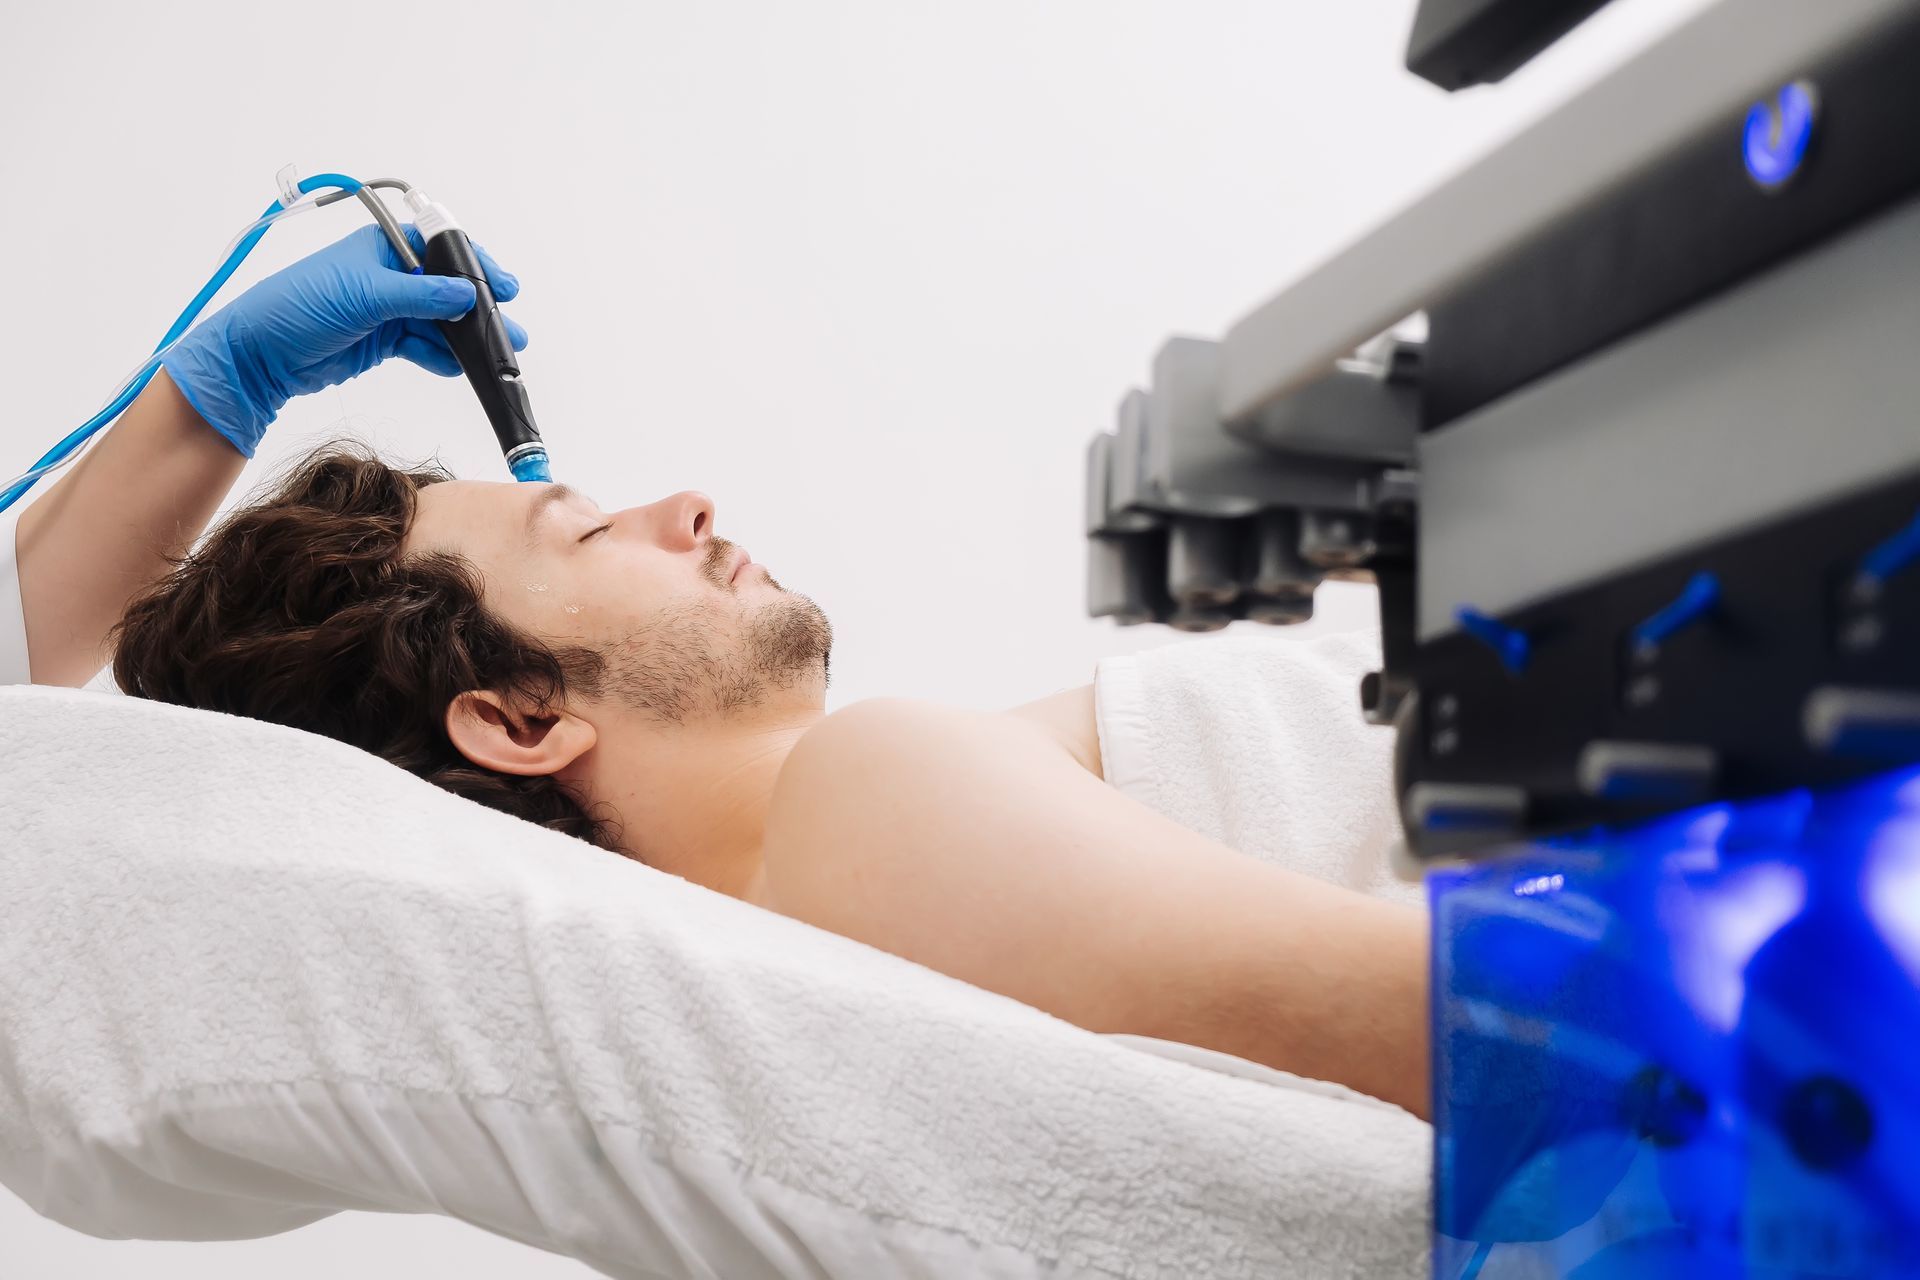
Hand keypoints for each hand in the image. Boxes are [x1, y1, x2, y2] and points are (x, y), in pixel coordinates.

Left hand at [161, 223, 527, 456]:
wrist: (262, 353)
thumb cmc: (300, 305)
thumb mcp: (367, 295)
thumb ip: (422, 295)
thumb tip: (467, 294)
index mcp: (383, 248)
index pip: (442, 250)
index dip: (475, 267)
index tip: (505, 287)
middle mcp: (388, 275)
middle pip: (445, 290)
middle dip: (479, 310)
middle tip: (510, 330)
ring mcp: (385, 310)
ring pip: (438, 322)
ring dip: (465, 339)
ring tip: (496, 355)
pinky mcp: (381, 341)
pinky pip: (422, 346)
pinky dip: (441, 357)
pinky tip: (459, 367)